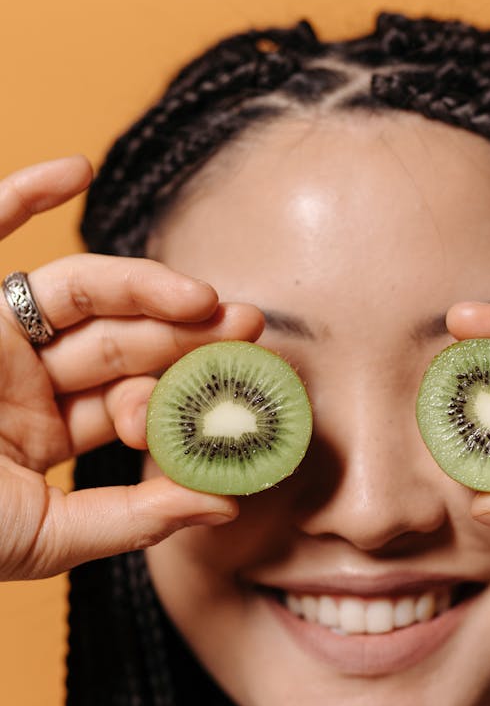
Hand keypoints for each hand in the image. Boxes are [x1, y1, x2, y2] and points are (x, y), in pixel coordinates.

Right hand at [0, 156, 260, 580]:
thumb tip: (226, 506)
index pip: (130, 404)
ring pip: (78, 292)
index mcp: (43, 435)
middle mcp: (22, 379)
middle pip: (120, 343)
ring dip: (143, 285)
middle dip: (186, 334)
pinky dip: (22, 195)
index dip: (183, 398)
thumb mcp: (47, 537)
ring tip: (204, 296)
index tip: (238, 397)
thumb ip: (134, 520)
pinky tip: (77, 169)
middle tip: (250, 326)